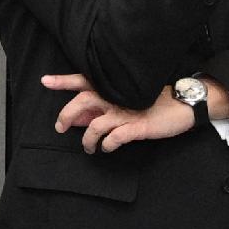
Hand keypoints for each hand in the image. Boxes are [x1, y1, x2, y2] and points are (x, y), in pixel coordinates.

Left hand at [41, 72, 194, 153]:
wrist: (183, 105)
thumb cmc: (152, 103)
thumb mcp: (125, 102)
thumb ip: (101, 108)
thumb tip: (79, 118)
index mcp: (113, 88)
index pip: (84, 80)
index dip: (64, 80)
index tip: (45, 81)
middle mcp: (116, 97)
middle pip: (82, 101)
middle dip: (66, 115)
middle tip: (60, 127)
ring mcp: (126, 112)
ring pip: (95, 125)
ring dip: (87, 140)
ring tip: (89, 148)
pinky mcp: (137, 126)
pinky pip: (114, 138)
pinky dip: (107, 145)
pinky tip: (107, 148)